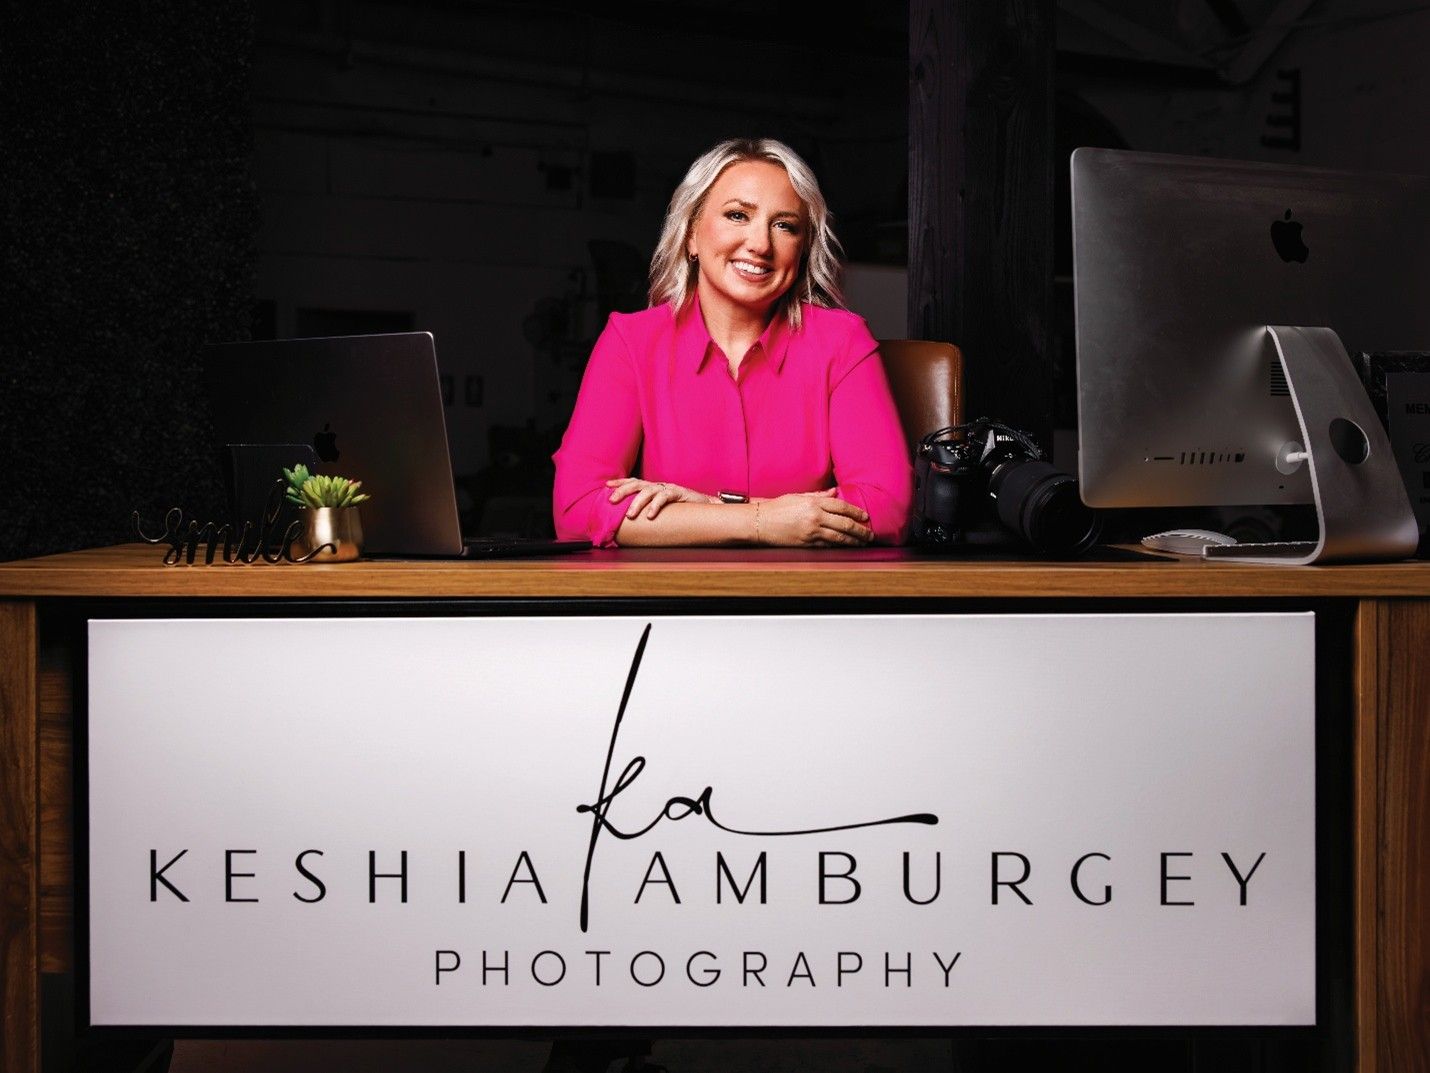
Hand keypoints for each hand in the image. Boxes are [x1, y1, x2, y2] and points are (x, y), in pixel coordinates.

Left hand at [607, 478, 714, 519]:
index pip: (633, 482)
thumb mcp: (662, 509)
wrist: (706, 507)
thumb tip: (631, 521)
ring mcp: (669, 488)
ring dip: (638, 503)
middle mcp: (659, 485)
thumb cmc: (681, 510)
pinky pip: (665, 497)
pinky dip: (656, 505)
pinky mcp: (679, 493)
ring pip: (649, 491)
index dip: (620, 483)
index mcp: (653, 488)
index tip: (607, 485)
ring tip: (630, 515)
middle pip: (637, 484)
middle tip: (612, 501)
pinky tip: (650, 515)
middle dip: (623, 491)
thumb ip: (649, 511)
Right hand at [757, 493, 872, 546]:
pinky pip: (827, 545)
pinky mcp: (806, 543)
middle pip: (844, 523)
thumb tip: (835, 491)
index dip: (856, 512)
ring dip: (853, 540)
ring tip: (863, 542)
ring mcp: (811, 532)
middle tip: (870, 534)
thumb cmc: (776, 508)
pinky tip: (846, 547)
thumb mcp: (797, 496)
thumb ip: (818, 495)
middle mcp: (815, 517)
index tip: (865, 517)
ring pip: (839, 537)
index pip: (841, 506)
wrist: (759, 523)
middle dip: (860, 529)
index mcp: (813, 503)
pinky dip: (839, 546)